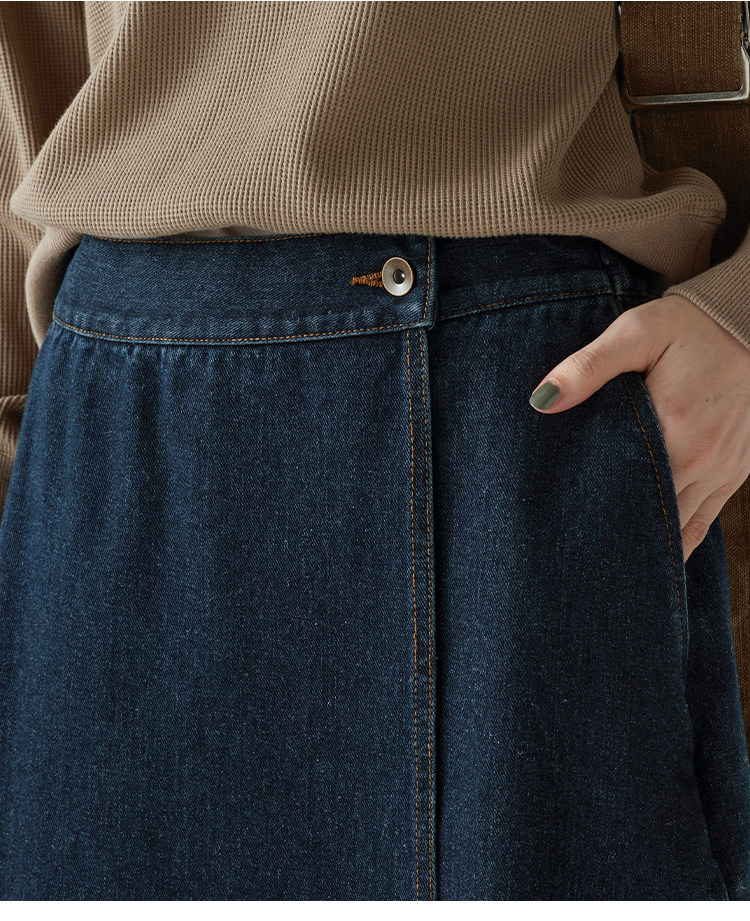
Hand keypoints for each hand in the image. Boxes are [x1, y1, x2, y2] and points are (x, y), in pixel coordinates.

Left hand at [528, 294, 749, 561]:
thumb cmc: (689, 327)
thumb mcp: (636, 332)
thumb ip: (588, 367)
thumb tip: (543, 400)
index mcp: (671, 431)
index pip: (620, 489)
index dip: (589, 512)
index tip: (557, 529)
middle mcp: (699, 461)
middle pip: (647, 516)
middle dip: (611, 533)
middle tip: (570, 553)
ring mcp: (721, 471)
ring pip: (676, 527)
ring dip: (643, 542)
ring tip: (602, 559)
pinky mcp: (735, 472)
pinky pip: (703, 522)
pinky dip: (679, 541)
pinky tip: (652, 557)